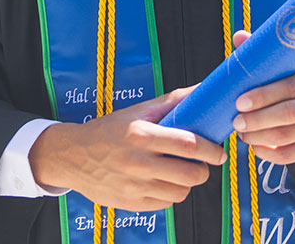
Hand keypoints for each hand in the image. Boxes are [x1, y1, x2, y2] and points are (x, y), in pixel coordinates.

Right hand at [28, 88, 226, 210]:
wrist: (74, 156)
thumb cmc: (111, 129)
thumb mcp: (139, 110)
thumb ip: (173, 101)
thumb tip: (202, 89)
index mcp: (142, 135)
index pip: (189, 145)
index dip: (211, 150)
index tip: (219, 151)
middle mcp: (138, 163)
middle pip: (190, 174)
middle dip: (204, 169)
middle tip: (203, 163)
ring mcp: (135, 186)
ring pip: (181, 192)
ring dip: (188, 182)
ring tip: (182, 170)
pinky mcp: (131, 204)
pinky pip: (166, 204)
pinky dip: (172, 193)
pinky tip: (165, 180)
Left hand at [230, 30, 294, 163]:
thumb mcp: (290, 68)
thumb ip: (265, 55)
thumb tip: (239, 36)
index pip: (290, 86)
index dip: (264, 94)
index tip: (240, 101)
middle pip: (288, 113)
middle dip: (258, 118)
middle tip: (236, 120)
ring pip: (287, 137)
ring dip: (258, 136)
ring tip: (241, 132)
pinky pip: (289, 156)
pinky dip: (267, 152)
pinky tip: (254, 145)